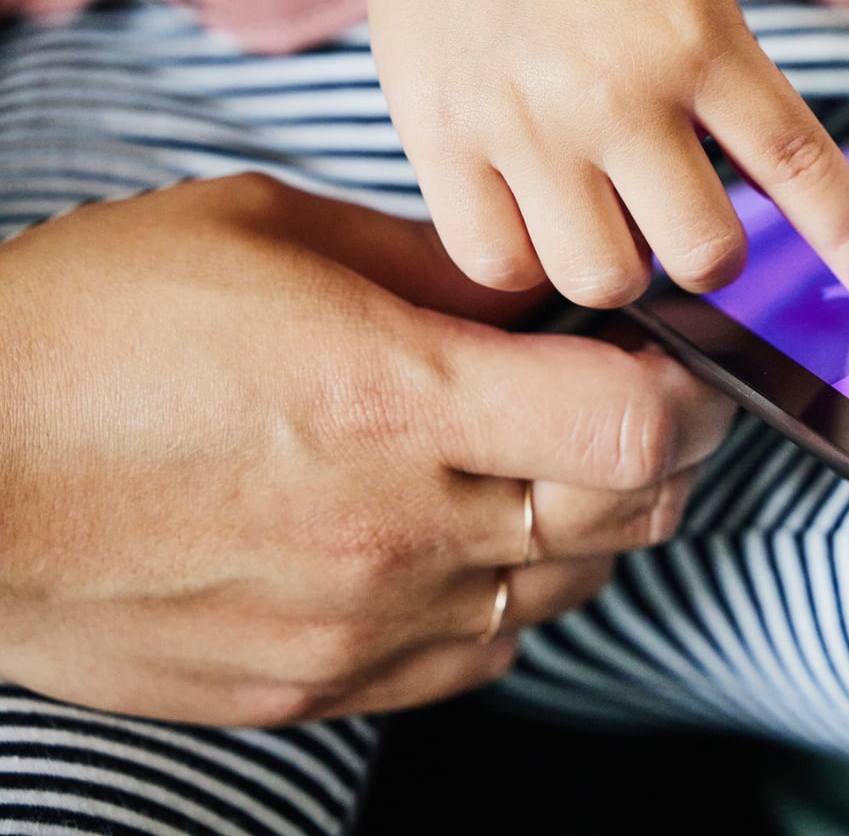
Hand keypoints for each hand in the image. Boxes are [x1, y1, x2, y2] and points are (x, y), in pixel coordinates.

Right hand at [0, 174, 734, 724]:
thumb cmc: (88, 326)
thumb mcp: (265, 231)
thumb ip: (432, 264)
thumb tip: (543, 283)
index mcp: (396, 401)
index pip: (637, 427)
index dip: (693, 389)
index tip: (680, 354)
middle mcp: (397, 529)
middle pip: (627, 516)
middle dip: (662, 451)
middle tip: (628, 394)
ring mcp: (356, 624)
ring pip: (564, 594)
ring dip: (587, 525)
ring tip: (536, 458)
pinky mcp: (310, 685)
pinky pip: (476, 660)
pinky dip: (504, 600)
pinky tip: (463, 538)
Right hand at [320, 0, 848, 308]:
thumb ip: (717, 76)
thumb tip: (747, 197)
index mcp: (697, 34)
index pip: (798, 159)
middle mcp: (617, 88)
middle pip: (701, 251)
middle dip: (709, 256)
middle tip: (686, 226)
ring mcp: (525, 120)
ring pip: (601, 278)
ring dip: (618, 267)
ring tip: (601, 216)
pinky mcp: (440, 138)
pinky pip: (498, 263)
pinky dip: (523, 259)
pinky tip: (528, 214)